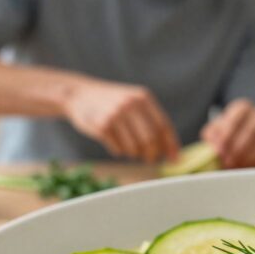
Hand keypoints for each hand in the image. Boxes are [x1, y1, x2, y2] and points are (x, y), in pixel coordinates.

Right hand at [63, 79, 178, 162]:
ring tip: (128, 146)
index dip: (171, 145)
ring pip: (134, 148)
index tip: (175, 159)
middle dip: (152, 154)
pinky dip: (119, 151)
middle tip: (150, 159)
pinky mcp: (101, 125)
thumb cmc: (113, 103)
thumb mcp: (134, 102)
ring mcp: (115, 114)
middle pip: (150, 140)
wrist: (79, 94)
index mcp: (143, 97)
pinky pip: (118, 150)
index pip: (164, 126)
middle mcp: (130, 104)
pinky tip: (114, 142)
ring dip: (134, 153)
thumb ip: (152, 121)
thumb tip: (171, 152)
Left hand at [201, 99, 254, 168]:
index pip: (235, 118)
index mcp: (243, 108)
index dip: (227, 135)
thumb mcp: (220, 128)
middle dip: (238, 149)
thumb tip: (210, 141)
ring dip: (248, 157)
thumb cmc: (235, 132)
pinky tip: (248, 167)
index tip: (219, 150)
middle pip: (251, 131)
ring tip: (236, 167)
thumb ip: (213, 133)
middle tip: (227, 162)